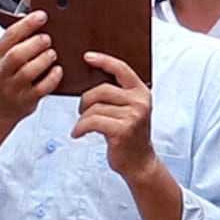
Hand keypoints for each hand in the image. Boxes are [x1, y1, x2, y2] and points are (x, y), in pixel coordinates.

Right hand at [0, 9, 58, 124]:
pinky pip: (43, 88)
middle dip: (36, 43)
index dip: (27, 24)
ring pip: (29, 71)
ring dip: (45, 59)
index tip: (41, 16)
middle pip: (17, 54)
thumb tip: (30, 17)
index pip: (9, 36)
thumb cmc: (3, 77)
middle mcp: (0, 73)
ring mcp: (12, 88)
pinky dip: (53, 77)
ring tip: (52, 54)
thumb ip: (13, 40)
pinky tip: (57, 70)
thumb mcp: (0, 58)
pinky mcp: (26, 100)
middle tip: (47, 39)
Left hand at [72, 53, 155, 180]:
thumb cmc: (127, 135)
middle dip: (85, 101)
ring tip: (83, 127)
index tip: (86, 57)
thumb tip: (89, 78)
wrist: (139, 162)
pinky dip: (80, 128)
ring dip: (82, 118)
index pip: (121, 69)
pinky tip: (78, 134)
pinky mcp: (123, 129)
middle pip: (100, 90)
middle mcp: (140, 101)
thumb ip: (116, 95)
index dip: (103, 61)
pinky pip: (91, 121)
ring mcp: (133, 115)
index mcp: (141, 92)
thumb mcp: (127, 110)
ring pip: (93, 108)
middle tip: (81, 112)